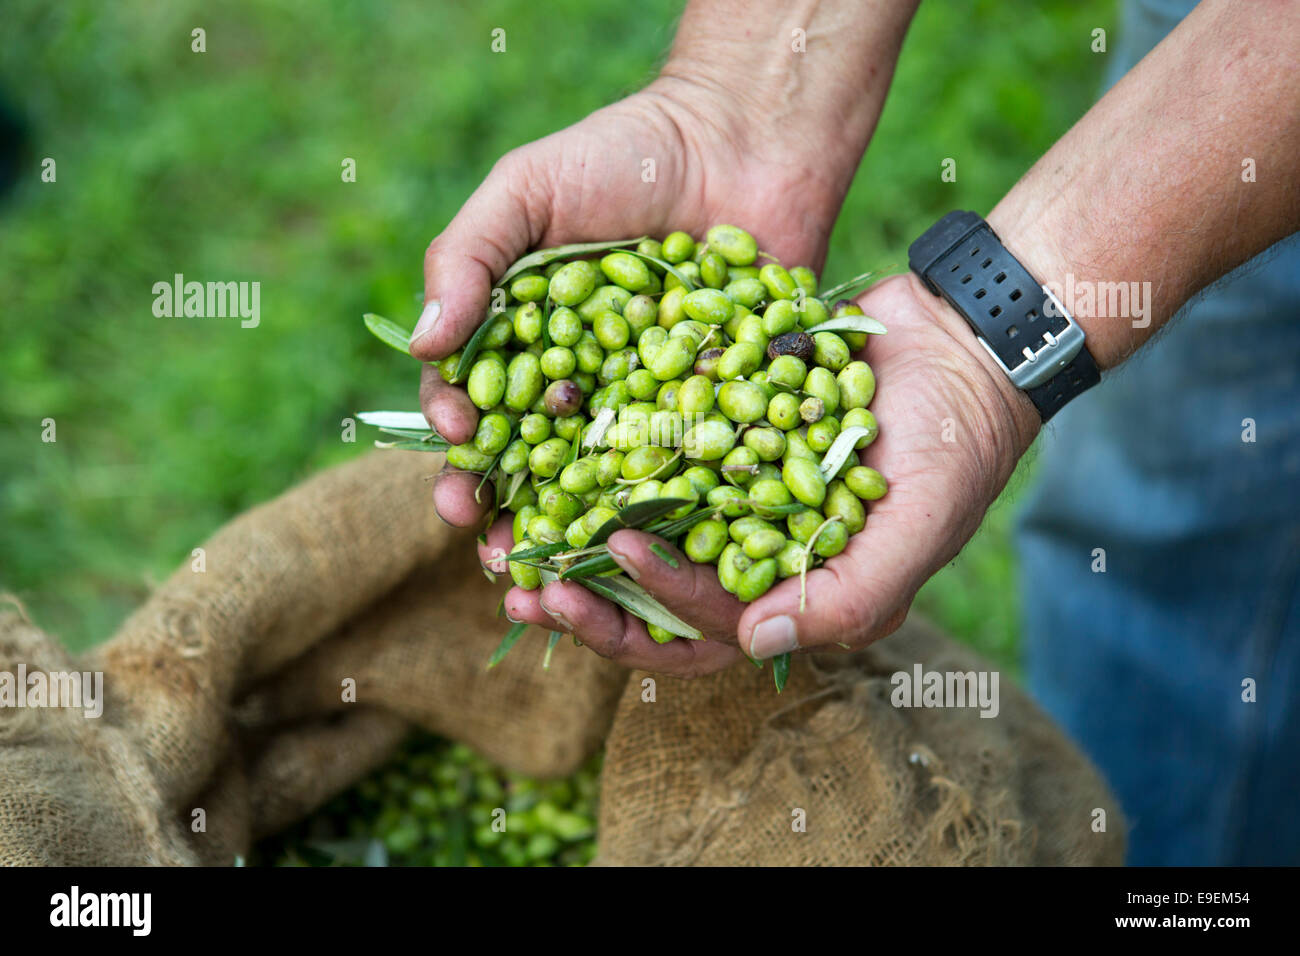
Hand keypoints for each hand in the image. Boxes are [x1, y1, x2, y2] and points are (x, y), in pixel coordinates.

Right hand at [412, 75, 861, 525]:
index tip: (457, 463)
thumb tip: (424, 342)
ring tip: (559, 580)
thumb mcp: (528, 189)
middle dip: (510, 518)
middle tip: (494, 554)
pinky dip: (669, 519)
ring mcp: (648, 411)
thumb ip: (468, 257)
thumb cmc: (622, 155)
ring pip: (606, 492)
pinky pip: (690, 476)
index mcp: (523, 349)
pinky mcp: (716, 418)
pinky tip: (653, 553)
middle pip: (536, 470)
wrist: (742, 140)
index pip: (477, 413)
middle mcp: (580, 392)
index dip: (460, 446)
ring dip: (579, 542)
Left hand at [497, 273, 1041, 676]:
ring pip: (635, 534)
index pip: (705, 632)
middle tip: (522, 587)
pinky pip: (646, 458)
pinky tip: (547, 442)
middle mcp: (749, 558)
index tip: (609, 557)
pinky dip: (599, 458)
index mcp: (794, 600)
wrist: (958, 345)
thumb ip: (846, 597)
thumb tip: (754, 641)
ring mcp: (725, 498)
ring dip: (574, 536)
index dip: (648, 612)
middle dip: (585, 601)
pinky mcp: (712, 438)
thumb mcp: (916, 532)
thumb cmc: (952, 451)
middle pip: (650, 602)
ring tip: (507, 531)